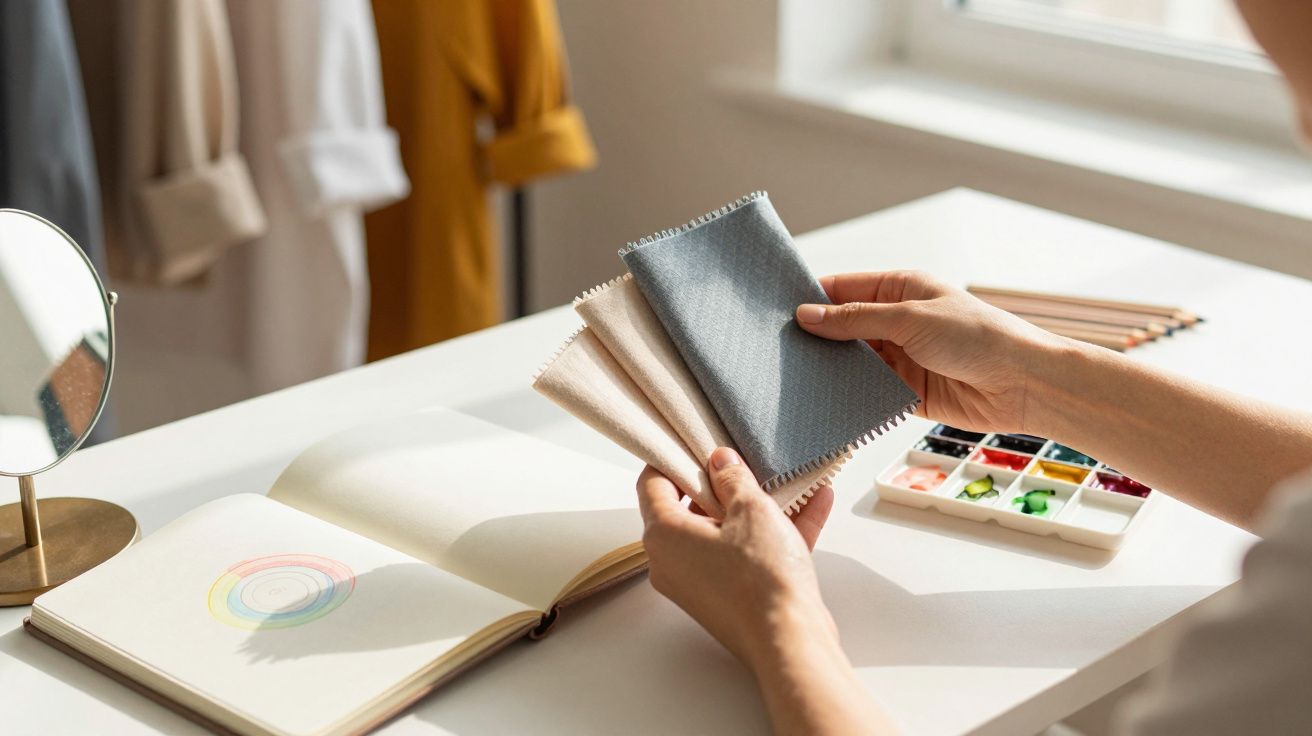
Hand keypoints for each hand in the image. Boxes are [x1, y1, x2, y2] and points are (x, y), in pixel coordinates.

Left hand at [637, 449, 891, 733]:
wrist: (790, 641)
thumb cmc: (762, 580)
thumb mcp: (750, 509)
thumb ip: (732, 478)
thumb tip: (720, 462)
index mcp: (664, 536)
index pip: (651, 485)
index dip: (670, 459)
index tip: (690, 443)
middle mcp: (672, 562)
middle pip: (686, 508)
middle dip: (718, 483)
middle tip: (741, 461)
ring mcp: (699, 582)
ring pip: (722, 532)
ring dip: (753, 507)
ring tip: (784, 480)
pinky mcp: (727, 596)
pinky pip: (745, 554)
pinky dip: (771, 532)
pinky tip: (812, 505)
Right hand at [795, 270, 1060, 432]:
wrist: (1022, 384)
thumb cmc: (978, 336)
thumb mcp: (910, 317)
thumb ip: (856, 319)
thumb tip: (807, 315)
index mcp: (899, 289)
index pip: (843, 288)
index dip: (809, 295)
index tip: (771, 307)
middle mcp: (895, 321)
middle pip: (840, 326)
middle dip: (811, 335)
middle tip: (768, 346)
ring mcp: (898, 358)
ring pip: (848, 361)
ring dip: (825, 368)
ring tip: (785, 374)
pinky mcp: (902, 392)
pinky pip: (864, 392)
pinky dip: (843, 395)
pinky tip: (817, 399)